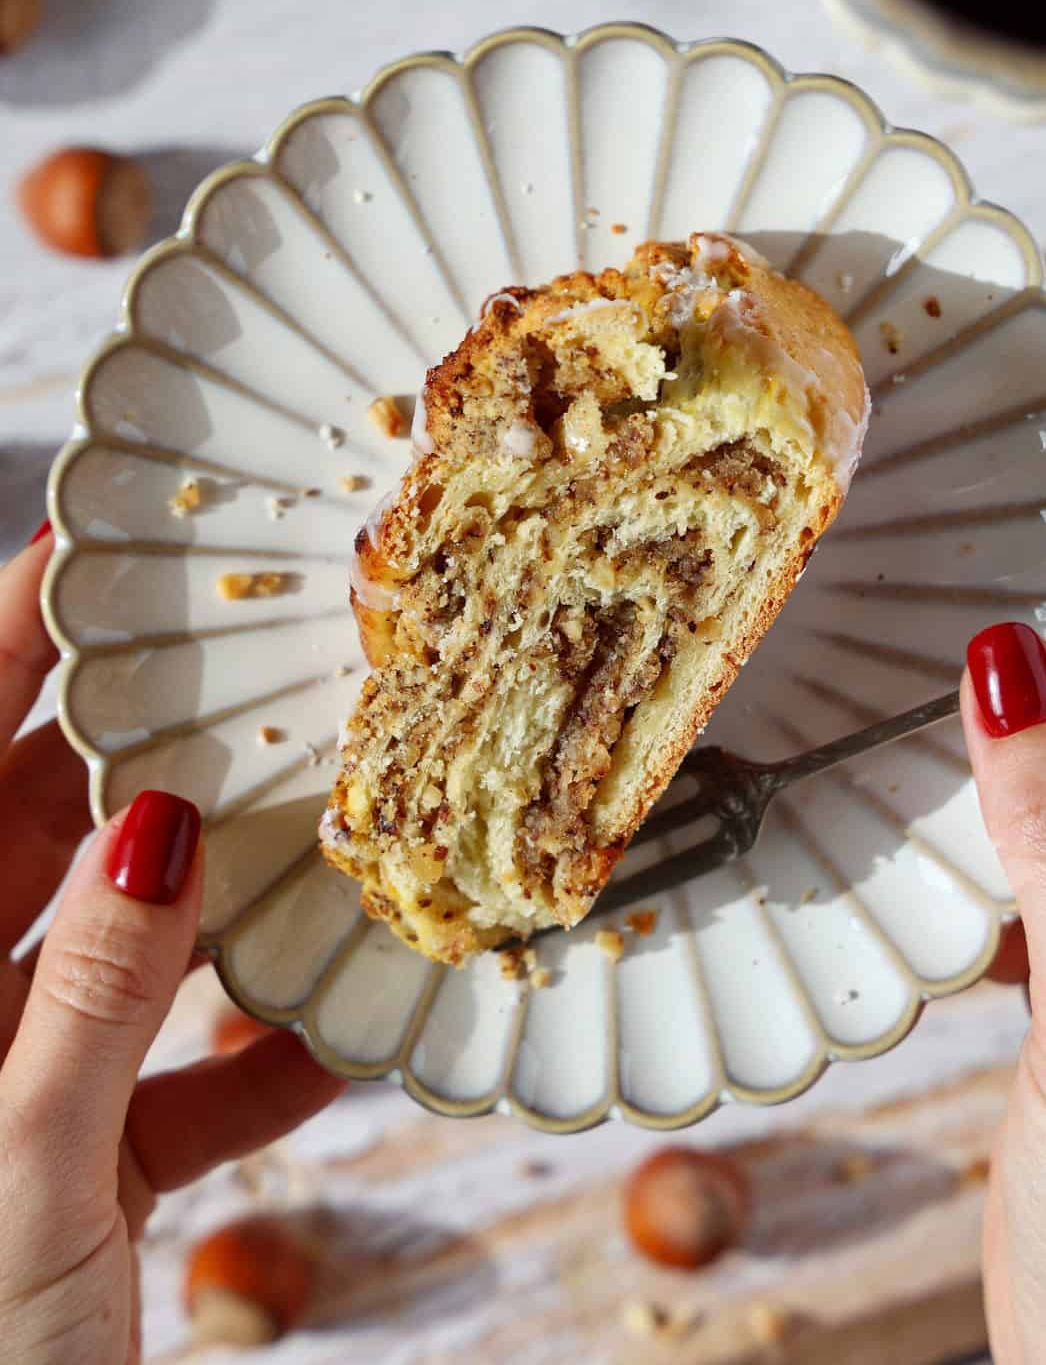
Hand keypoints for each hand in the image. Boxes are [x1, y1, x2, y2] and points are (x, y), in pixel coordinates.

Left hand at [0, 530, 342, 1362]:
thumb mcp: (21, 1174)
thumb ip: (93, 994)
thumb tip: (154, 825)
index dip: (5, 644)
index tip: (88, 551)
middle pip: (35, 838)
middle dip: (141, 757)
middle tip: (244, 668)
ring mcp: (7, 1093)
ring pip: (116, 954)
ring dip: (214, 913)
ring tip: (311, 826)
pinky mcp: (73, 1173)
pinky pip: (168, 1084)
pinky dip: (246, 1064)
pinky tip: (333, 1038)